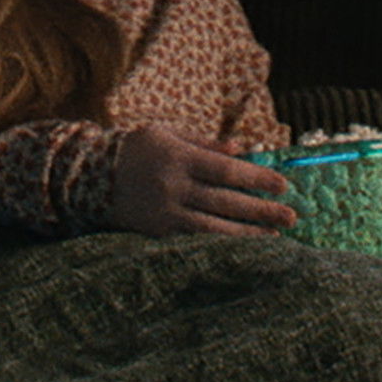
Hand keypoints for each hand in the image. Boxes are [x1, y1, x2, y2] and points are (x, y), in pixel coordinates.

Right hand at [108, 126, 296, 237]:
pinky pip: (195, 241)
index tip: (283, 186)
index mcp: (179, 157)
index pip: (226, 170)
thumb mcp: (168, 134)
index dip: (256, 179)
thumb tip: (240, 149)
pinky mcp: (158, 232)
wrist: (90, 176)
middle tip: (291, 217)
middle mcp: (174, 186)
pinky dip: (220, 244)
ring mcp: (165, 212)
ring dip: (247, 233)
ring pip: (214, 227)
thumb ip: (205, 143)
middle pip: (225, 201)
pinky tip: (241, 247)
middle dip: (261, 210)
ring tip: (275, 237)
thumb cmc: (136, 149)